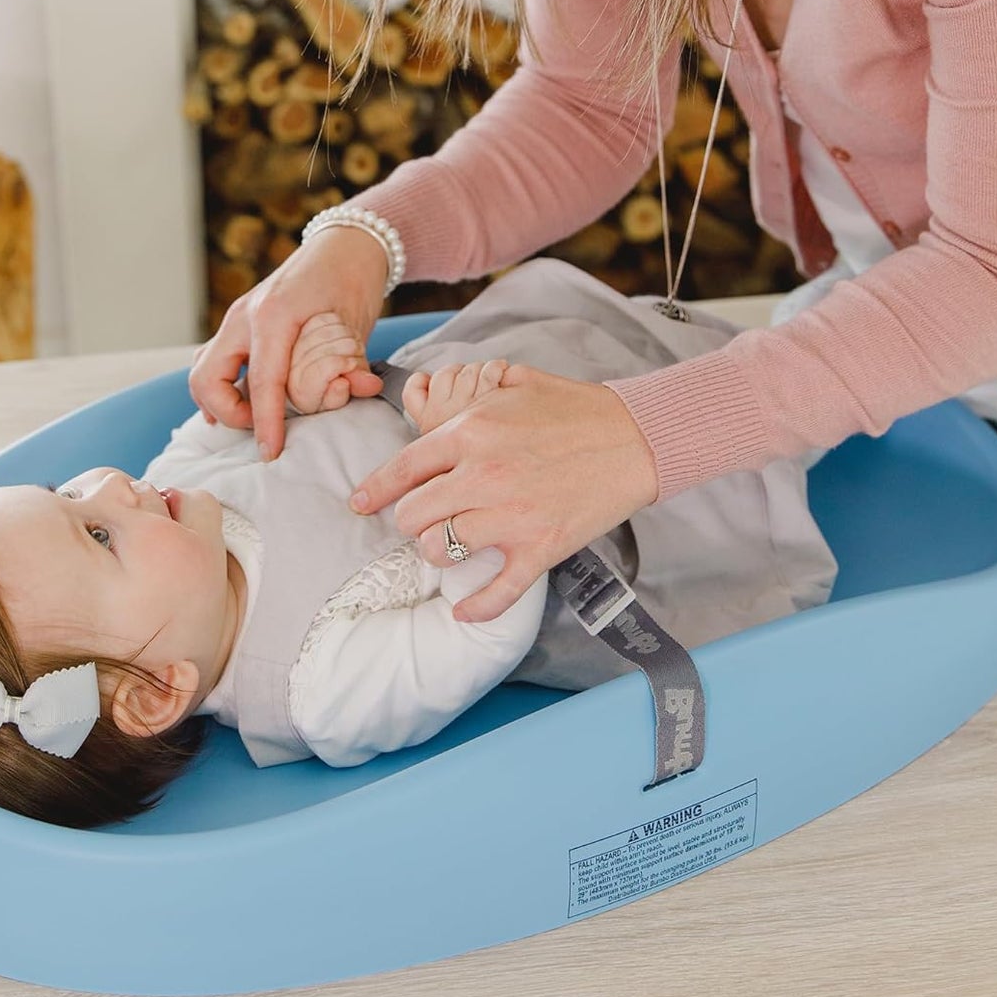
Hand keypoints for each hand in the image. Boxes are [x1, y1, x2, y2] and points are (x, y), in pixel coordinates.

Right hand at [189, 225, 387, 458]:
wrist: (344, 248)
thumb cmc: (350, 281)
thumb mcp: (355, 323)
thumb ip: (353, 362)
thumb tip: (360, 390)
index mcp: (272, 315)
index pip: (262, 382)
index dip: (265, 423)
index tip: (270, 452)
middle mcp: (244, 316)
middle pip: (207, 378)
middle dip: (229, 413)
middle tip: (261, 427)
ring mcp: (236, 318)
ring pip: (201, 369)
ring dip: (217, 401)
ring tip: (250, 418)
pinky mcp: (238, 325)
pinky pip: (211, 360)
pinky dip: (219, 386)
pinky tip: (240, 403)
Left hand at [348, 364, 659, 621]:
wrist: (637, 437)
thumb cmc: (576, 408)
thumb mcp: (514, 384)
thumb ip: (468, 394)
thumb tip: (429, 394)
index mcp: (471, 432)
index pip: (402, 469)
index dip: (374, 491)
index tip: (359, 503)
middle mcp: (482, 476)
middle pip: (413, 516)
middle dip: (412, 521)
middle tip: (424, 521)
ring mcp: (510, 516)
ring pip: (441, 551)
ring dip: (439, 553)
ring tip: (449, 547)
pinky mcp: (540, 548)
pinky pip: (497, 592)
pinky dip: (476, 608)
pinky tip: (464, 612)